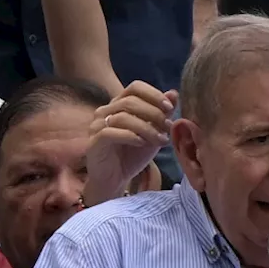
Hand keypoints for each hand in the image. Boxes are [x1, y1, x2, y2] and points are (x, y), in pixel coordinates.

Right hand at [82, 80, 177, 205]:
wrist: (115, 180)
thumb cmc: (133, 155)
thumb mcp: (153, 133)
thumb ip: (162, 114)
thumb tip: (174, 93)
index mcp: (119, 104)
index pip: (135, 87)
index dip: (153, 94)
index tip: (169, 108)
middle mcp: (106, 110)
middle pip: (130, 101)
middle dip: (153, 113)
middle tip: (168, 127)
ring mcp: (97, 125)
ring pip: (123, 117)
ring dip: (146, 128)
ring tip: (161, 140)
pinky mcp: (94, 141)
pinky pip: (111, 132)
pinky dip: (130, 136)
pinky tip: (142, 144)